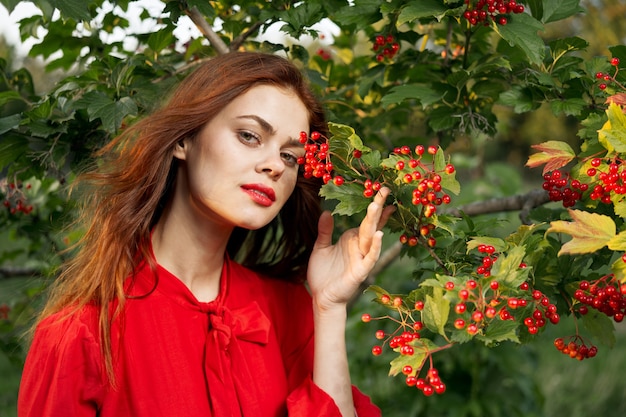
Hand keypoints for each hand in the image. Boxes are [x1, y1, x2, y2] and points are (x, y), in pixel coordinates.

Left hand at [307, 187, 394, 310]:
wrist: (321, 297)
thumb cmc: (323, 273)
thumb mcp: (321, 247)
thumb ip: (325, 231)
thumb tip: (327, 212)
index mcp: (352, 239)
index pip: (366, 220)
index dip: (374, 206)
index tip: (382, 191)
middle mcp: (359, 246)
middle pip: (370, 224)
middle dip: (377, 207)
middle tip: (385, 190)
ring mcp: (361, 258)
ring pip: (371, 237)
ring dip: (375, 222)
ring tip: (378, 206)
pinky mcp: (360, 271)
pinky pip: (370, 257)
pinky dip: (375, 247)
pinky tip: (379, 235)